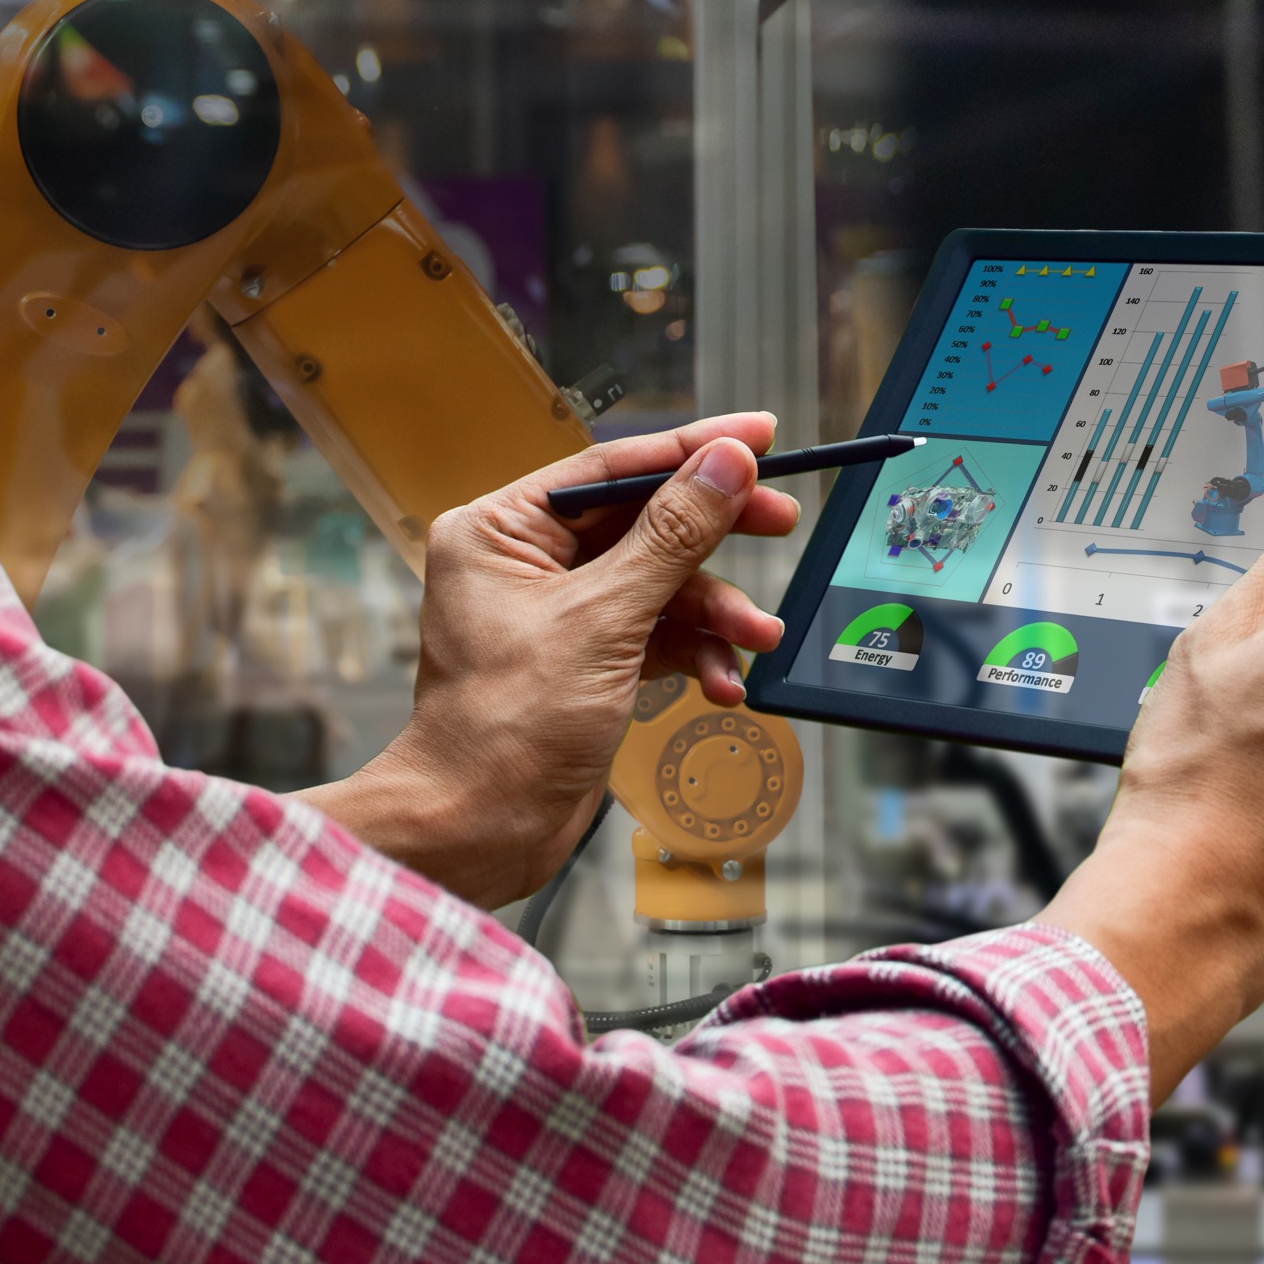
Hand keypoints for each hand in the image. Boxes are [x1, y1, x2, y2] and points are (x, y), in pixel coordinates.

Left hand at [299, 415, 800, 903]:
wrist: (481, 828)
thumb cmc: (507, 727)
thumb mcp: (604, 619)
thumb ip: (673, 536)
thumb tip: (724, 463)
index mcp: (501, 531)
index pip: (612, 468)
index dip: (692, 449)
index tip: (760, 435)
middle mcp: (525, 563)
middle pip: (645, 522)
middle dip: (716, 535)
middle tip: (782, 520)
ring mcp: (559, 614)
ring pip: (662, 583)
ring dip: (714, 612)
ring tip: (756, 638)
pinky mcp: (586, 660)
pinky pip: (658, 634)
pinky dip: (695, 653)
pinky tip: (721, 682)